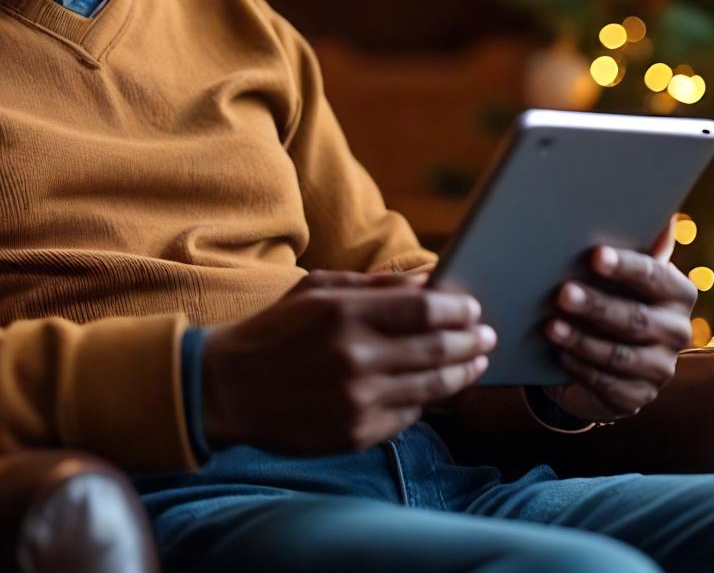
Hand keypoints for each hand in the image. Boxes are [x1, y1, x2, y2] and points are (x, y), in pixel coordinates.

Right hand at [200, 270, 494, 454]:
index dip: (459, 309)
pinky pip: (407, 417)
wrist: (227, 390)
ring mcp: (356, 400)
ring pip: (432, 387)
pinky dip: (424, 402)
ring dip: (461, 374)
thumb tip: (431, 281)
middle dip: (471, 341)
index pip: (425, 310)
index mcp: (343, 313)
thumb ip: (376, 286)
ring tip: (474, 363)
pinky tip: (431, 391)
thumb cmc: (276, 331)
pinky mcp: (354, 433)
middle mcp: (354, 357)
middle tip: (486, 336)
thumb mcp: (317, 291)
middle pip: (438, 348)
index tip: (473, 308)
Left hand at [540, 229, 697, 423]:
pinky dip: (579, 367)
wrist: (606, 357)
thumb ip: (643, 246)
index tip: (595, 255)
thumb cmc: (614, 299)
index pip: (656, 277)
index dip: (626, 266)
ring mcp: (660, 369)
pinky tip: (559, 353)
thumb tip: (664, 216)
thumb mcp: (623, 274)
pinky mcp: (637, 397)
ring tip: (551, 326)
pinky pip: (606, 383)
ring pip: (619, 355)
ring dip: (582, 340)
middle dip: (597, 305)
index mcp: (678, 293)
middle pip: (636, 319)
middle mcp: (677, 332)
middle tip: (562, 293)